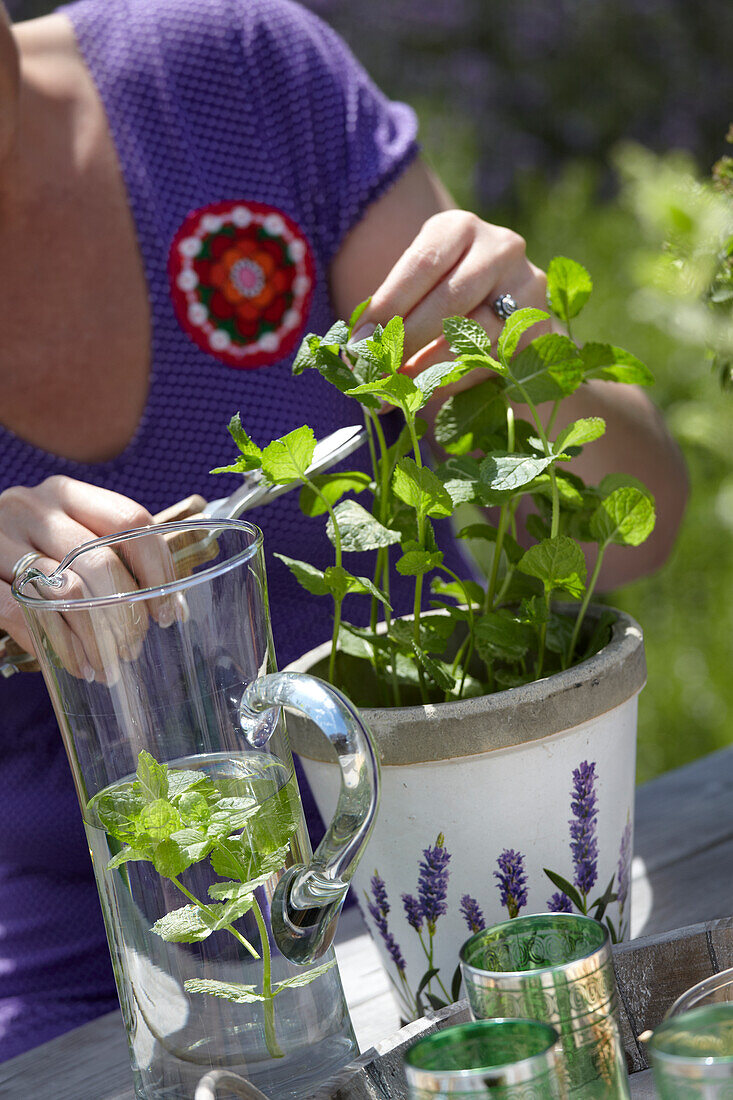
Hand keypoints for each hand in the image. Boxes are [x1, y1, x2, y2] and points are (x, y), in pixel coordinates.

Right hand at [0, 476, 175, 679]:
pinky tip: (77, 665)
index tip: (166, 612)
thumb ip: (108, 557)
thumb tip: (172, 606)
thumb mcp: (63, 540)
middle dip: (126, 613)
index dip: (158, 568)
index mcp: (65, 493)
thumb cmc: (24, 555)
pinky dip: (59, 645)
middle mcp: (32, 507)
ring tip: (108, 665)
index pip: (131, 520)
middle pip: (101, 560)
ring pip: (67, 591)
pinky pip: (25, 614)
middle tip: (133, 647)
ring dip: (96, 637)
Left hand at [352, 210, 548, 378]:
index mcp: (457, 228)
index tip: (360, 340)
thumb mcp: (415, 289)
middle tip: (376, 370)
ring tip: (397, 387)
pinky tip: (428, 391)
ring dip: (429, 367)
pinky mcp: (538, 325)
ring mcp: (526, 285)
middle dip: (407, 340)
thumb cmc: (440, 295)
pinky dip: (455, 379)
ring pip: (474, 334)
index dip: (389, 305)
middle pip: (449, 300)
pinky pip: (491, 359)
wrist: (500, 307)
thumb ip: (390, 315)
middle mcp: (499, 247)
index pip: (422, 263)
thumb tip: (356, 354)